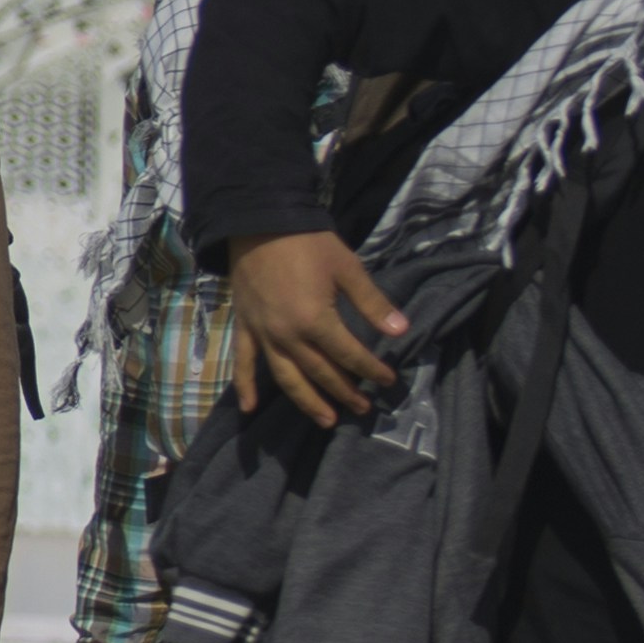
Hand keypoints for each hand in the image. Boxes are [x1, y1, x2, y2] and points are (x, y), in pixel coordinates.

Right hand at [222, 231, 407, 422]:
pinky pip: (242, 364)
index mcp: (315, 321)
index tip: (389, 380)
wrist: (260, 223)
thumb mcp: (347, 269)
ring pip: (287, 378)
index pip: (349, 355)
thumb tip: (401, 330)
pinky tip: (249, 408)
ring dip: (307, 402)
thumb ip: (372, 303)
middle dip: (345, 392)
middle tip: (363, 408)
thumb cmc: (308, 244)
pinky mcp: (245, 328)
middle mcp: (288, 336)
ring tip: (326, 420)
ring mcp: (263, 335)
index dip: (372, 369)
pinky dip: (245, 387)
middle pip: (320, 373)